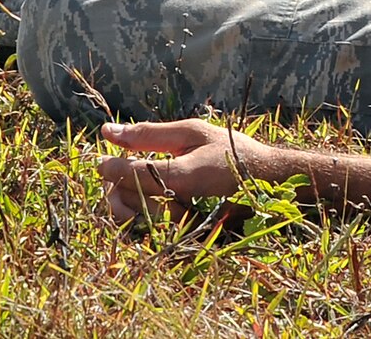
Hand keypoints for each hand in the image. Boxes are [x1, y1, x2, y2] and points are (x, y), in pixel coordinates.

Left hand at [97, 118, 290, 222]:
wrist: (267, 184)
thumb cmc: (231, 152)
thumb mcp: (193, 133)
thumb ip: (149, 134)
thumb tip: (108, 132)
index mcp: (183, 177)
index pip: (131, 174)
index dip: (110, 167)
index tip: (102, 160)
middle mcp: (180, 206)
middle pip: (126, 197)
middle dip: (113, 183)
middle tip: (116, 170)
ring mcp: (180, 226)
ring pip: (130, 218)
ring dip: (120, 202)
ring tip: (126, 187)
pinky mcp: (180, 237)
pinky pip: (142, 233)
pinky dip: (133, 218)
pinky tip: (140, 204)